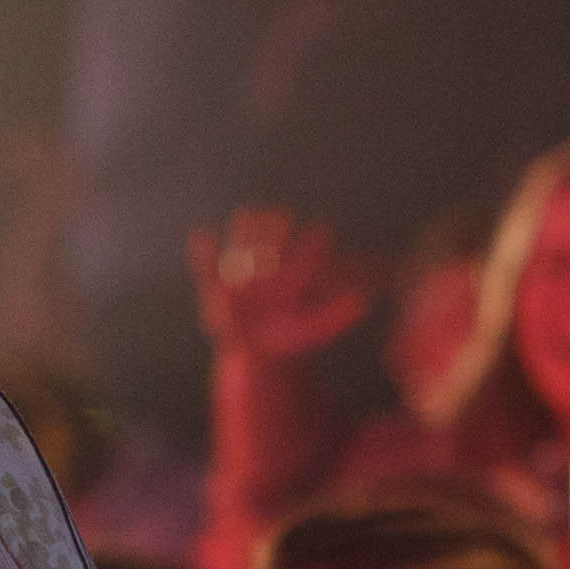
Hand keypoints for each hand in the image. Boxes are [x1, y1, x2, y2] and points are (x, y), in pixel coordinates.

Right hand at [188, 206, 369, 359]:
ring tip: (245, 216)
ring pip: (243, 245)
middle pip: (273, 241)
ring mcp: (241, 274)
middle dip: (277, 230)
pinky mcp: (216, 285)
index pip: (305, 253)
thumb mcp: (313, 331)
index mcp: (293, 275)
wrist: (255, 352)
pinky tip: (203, 237)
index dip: (314, 242)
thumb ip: (337, 316)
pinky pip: (208, 265)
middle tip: (282, 217)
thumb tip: (365, 300)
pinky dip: (205, 252)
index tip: (323, 231)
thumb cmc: (288, 339)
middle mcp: (267, 268)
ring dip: (244, 231)